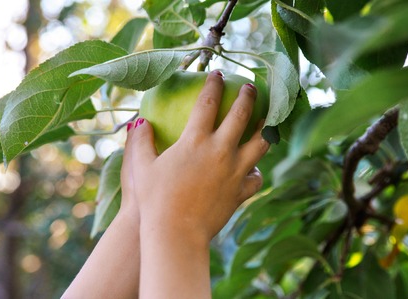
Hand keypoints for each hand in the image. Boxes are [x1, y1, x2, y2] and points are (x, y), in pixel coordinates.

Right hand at [123, 70, 269, 240]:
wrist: (176, 233)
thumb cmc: (155, 200)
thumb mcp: (141, 167)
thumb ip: (141, 142)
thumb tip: (139, 122)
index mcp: (195, 141)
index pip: (208, 102)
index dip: (214, 84)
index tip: (219, 74)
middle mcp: (220, 151)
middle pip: (242, 115)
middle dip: (249, 96)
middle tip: (252, 87)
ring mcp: (235, 171)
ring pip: (260, 143)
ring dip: (265, 127)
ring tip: (267, 120)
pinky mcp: (241, 192)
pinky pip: (256, 177)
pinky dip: (256, 170)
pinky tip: (252, 168)